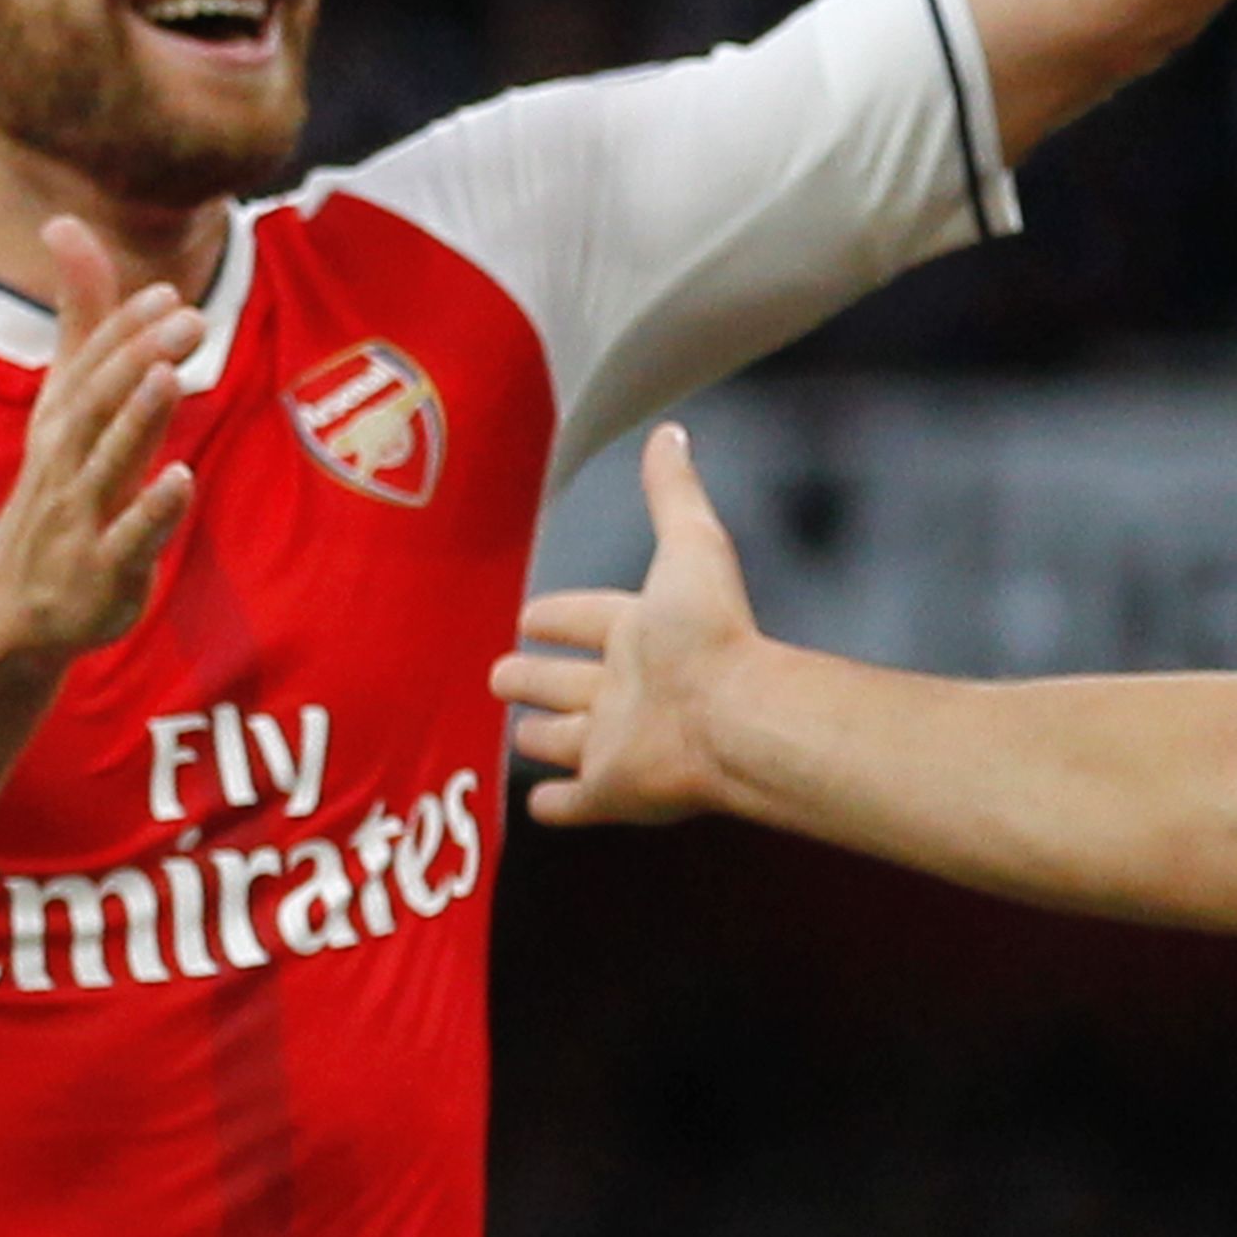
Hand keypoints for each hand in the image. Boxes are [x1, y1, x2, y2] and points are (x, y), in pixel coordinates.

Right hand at [0, 217, 197, 663]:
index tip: (165, 292)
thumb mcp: (68, 402)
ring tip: (168, 373)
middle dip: (136, 358)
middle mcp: (66, 459)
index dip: (125, 328)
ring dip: (137, 418)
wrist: (18, 601)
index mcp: (61, 419)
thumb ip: (84, 319)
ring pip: (107, 462)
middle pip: (96, 403)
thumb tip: (66, 224)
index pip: (90, 365)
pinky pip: (130, 537)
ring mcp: (83, 514)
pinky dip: (154, 508)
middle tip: (184, 316)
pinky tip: (183, 478)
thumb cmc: (61, 484)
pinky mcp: (106, 567)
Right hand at [495, 425, 760, 826]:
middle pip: (566, 683)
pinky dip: (553, 806)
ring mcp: (614, 743)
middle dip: (533, 677)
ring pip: (565, 740)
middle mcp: (623, 688)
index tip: (530, 616)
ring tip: (511, 729)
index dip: (558, 617)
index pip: (585, 620)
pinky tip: (535, 805)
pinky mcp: (608, 791)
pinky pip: (572, 802)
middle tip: (500, 673)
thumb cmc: (710, 632)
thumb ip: (673, 493)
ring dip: (541, 736)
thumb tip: (671, 431)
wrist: (736, 716)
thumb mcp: (689, 545)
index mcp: (638, 632)